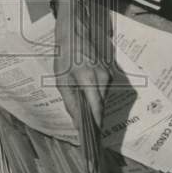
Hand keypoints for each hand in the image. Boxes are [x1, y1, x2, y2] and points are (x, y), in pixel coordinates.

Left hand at [53, 0, 111, 128]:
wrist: (75, 31)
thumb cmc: (65, 54)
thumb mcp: (61, 79)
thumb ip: (70, 101)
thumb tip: (77, 122)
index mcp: (90, 79)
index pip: (97, 110)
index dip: (95, 127)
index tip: (92, 142)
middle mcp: (104, 78)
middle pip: (101, 107)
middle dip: (94, 121)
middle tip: (87, 136)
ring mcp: (109, 75)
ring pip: (103, 99)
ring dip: (95, 108)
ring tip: (85, 119)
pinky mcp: (110, 73)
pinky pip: (104, 91)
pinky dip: (96, 98)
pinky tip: (88, 101)